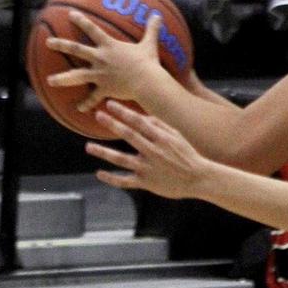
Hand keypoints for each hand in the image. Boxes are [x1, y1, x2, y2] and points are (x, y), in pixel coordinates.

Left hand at [46, 11, 163, 112]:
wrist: (146, 81)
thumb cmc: (147, 62)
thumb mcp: (149, 44)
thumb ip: (152, 30)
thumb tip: (158, 15)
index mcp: (109, 46)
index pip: (92, 29)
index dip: (81, 21)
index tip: (70, 15)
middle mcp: (100, 58)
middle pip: (76, 49)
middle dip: (61, 45)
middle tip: (48, 42)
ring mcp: (100, 74)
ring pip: (77, 75)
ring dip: (62, 78)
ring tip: (50, 81)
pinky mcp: (104, 88)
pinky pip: (93, 97)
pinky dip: (86, 103)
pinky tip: (79, 108)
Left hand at [86, 100, 210, 199]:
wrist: (199, 178)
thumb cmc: (187, 155)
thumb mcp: (177, 136)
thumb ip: (159, 125)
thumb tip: (142, 116)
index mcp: (161, 138)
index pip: (138, 121)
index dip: (123, 112)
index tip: (109, 104)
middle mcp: (153, 151)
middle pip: (128, 135)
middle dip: (112, 124)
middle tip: (97, 115)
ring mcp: (147, 168)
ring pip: (120, 159)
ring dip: (103, 152)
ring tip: (88, 146)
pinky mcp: (146, 183)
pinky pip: (124, 181)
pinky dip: (111, 178)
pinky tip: (99, 173)